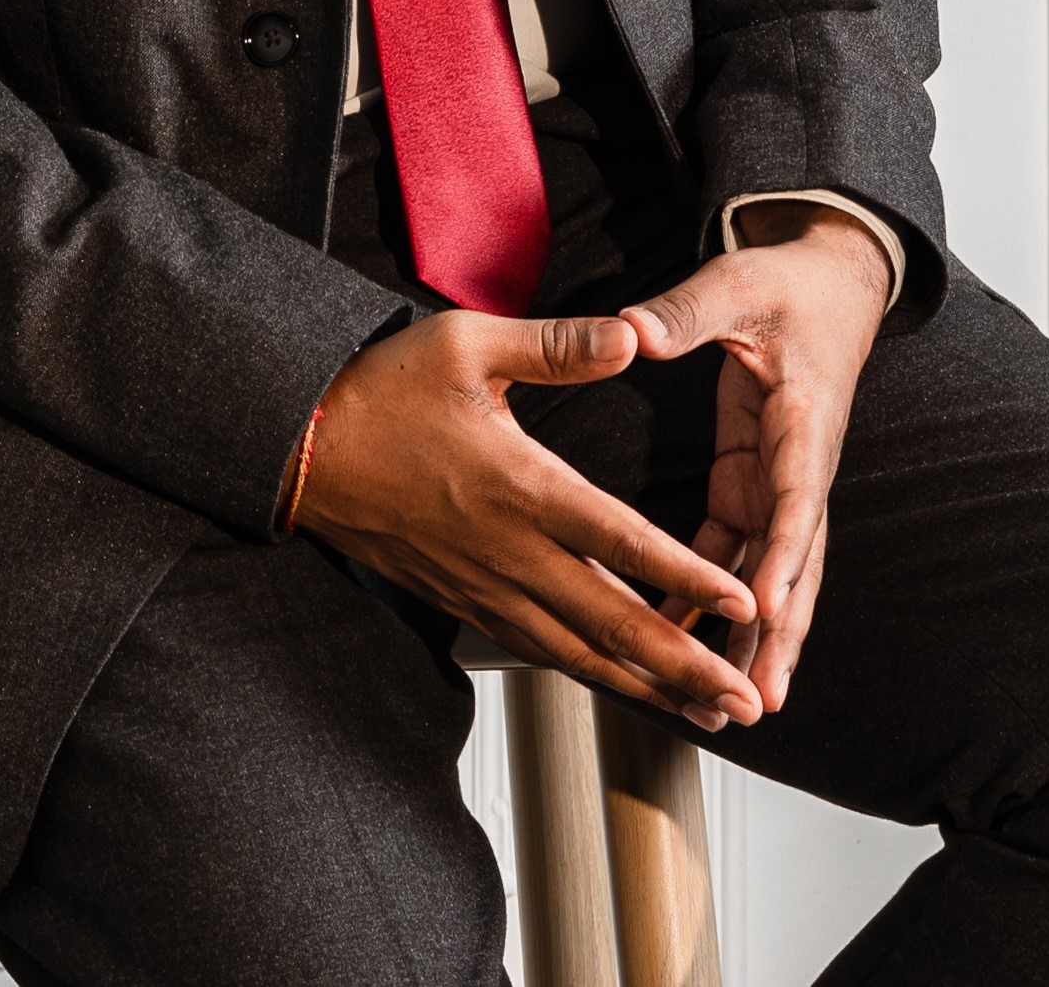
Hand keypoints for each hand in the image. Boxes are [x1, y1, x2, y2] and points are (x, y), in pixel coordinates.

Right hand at [293, 308, 762, 730]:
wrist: (302, 447)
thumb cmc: (383, 387)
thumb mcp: (469, 342)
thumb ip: (557, 346)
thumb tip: (631, 335)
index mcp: (521, 485)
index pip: (622, 541)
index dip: (688, 577)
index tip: (744, 601)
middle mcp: (509, 549)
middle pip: (613, 623)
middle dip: (688, 667)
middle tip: (746, 700)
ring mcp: (483, 585)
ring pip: (578, 653)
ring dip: (646, 687)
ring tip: (703, 712)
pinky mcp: (461, 601)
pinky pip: (536, 650)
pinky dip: (587, 672)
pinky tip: (619, 682)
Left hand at [623, 203, 889, 714]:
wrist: (827, 286)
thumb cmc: (786, 284)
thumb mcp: (738, 282)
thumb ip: (689, 310)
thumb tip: (633, 331)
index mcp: (804, 422)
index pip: (796, 499)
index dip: (784, 557)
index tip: (767, 606)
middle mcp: (798, 467)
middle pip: (795, 564)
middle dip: (780, 634)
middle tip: (759, 696)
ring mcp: (776, 483)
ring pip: (768, 574)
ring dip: (750, 636)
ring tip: (723, 700)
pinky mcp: (751, 484)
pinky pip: (734, 553)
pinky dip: (712, 599)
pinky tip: (677, 638)